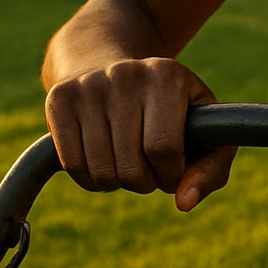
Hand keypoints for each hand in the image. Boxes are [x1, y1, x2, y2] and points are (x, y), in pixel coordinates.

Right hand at [44, 57, 234, 210]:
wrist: (109, 65)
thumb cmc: (169, 110)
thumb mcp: (205, 131)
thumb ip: (210, 170)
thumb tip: (184, 203)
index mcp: (167, 76)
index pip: (164, 149)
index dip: (170, 175)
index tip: (172, 171)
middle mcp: (126, 74)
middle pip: (131, 166)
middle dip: (144, 183)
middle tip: (148, 168)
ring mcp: (88, 85)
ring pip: (100, 171)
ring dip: (117, 183)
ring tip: (127, 163)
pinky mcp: (58, 98)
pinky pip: (72, 165)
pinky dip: (90, 179)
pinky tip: (103, 162)